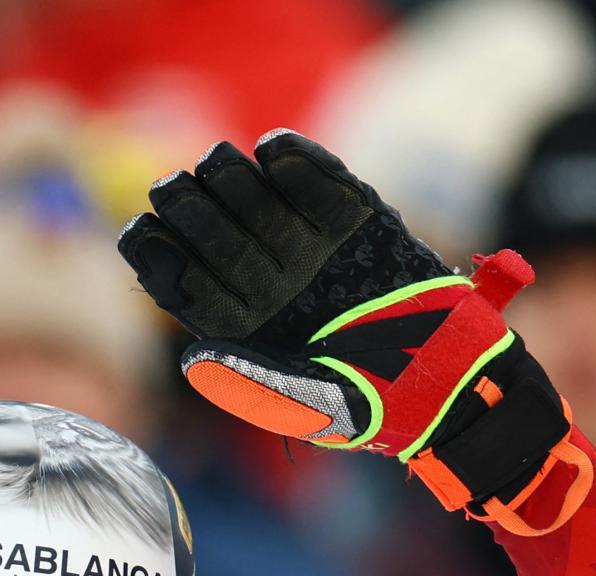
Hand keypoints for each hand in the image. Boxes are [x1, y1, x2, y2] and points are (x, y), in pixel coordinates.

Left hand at [119, 131, 587, 534]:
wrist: (453, 379)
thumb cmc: (375, 406)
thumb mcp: (308, 405)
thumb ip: (251, 382)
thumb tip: (190, 354)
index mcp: (240, 325)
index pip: (180, 281)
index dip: (155, 252)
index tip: (142, 232)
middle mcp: (267, 280)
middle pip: (211, 231)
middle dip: (188, 204)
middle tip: (176, 186)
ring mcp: (310, 247)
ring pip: (256, 198)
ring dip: (232, 175)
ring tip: (223, 163)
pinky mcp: (358, 220)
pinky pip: (321, 182)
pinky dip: (298, 161)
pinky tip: (274, 149)